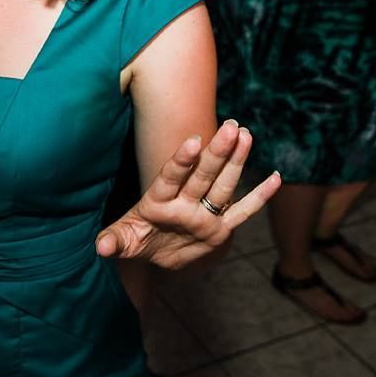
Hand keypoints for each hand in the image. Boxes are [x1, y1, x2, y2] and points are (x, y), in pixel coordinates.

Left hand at [97, 120, 281, 269]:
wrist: (155, 250)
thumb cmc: (136, 239)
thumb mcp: (122, 242)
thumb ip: (114, 242)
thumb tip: (100, 247)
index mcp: (158, 201)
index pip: (170, 177)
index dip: (181, 160)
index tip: (194, 141)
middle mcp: (184, 202)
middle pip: (202, 175)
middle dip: (216, 152)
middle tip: (230, 126)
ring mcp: (203, 213)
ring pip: (223, 185)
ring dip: (235, 161)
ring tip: (246, 135)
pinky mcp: (219, 228)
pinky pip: (242, 212)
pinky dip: (259, 197)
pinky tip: (275, 178)